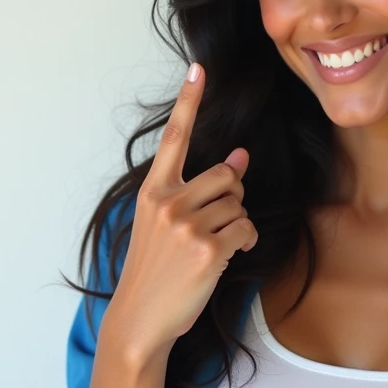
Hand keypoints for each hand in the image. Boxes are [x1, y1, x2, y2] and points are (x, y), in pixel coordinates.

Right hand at [100, 62, 257, 362]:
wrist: (140, 318)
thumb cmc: (156, 269)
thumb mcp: (168, 223)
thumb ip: (199, 188)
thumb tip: (240, 155)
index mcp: (153, 191)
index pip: (174, 138)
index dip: (189, 101)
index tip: (198, 69)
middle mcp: (167, 203)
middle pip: (227, 175)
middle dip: (232, 196)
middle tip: (216, 223)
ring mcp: (186, 226)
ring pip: (239, 203)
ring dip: (237, 223)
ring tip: (215, 246)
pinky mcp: (208, 249)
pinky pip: (246, 228)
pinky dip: (245, 241)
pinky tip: (228, 257)